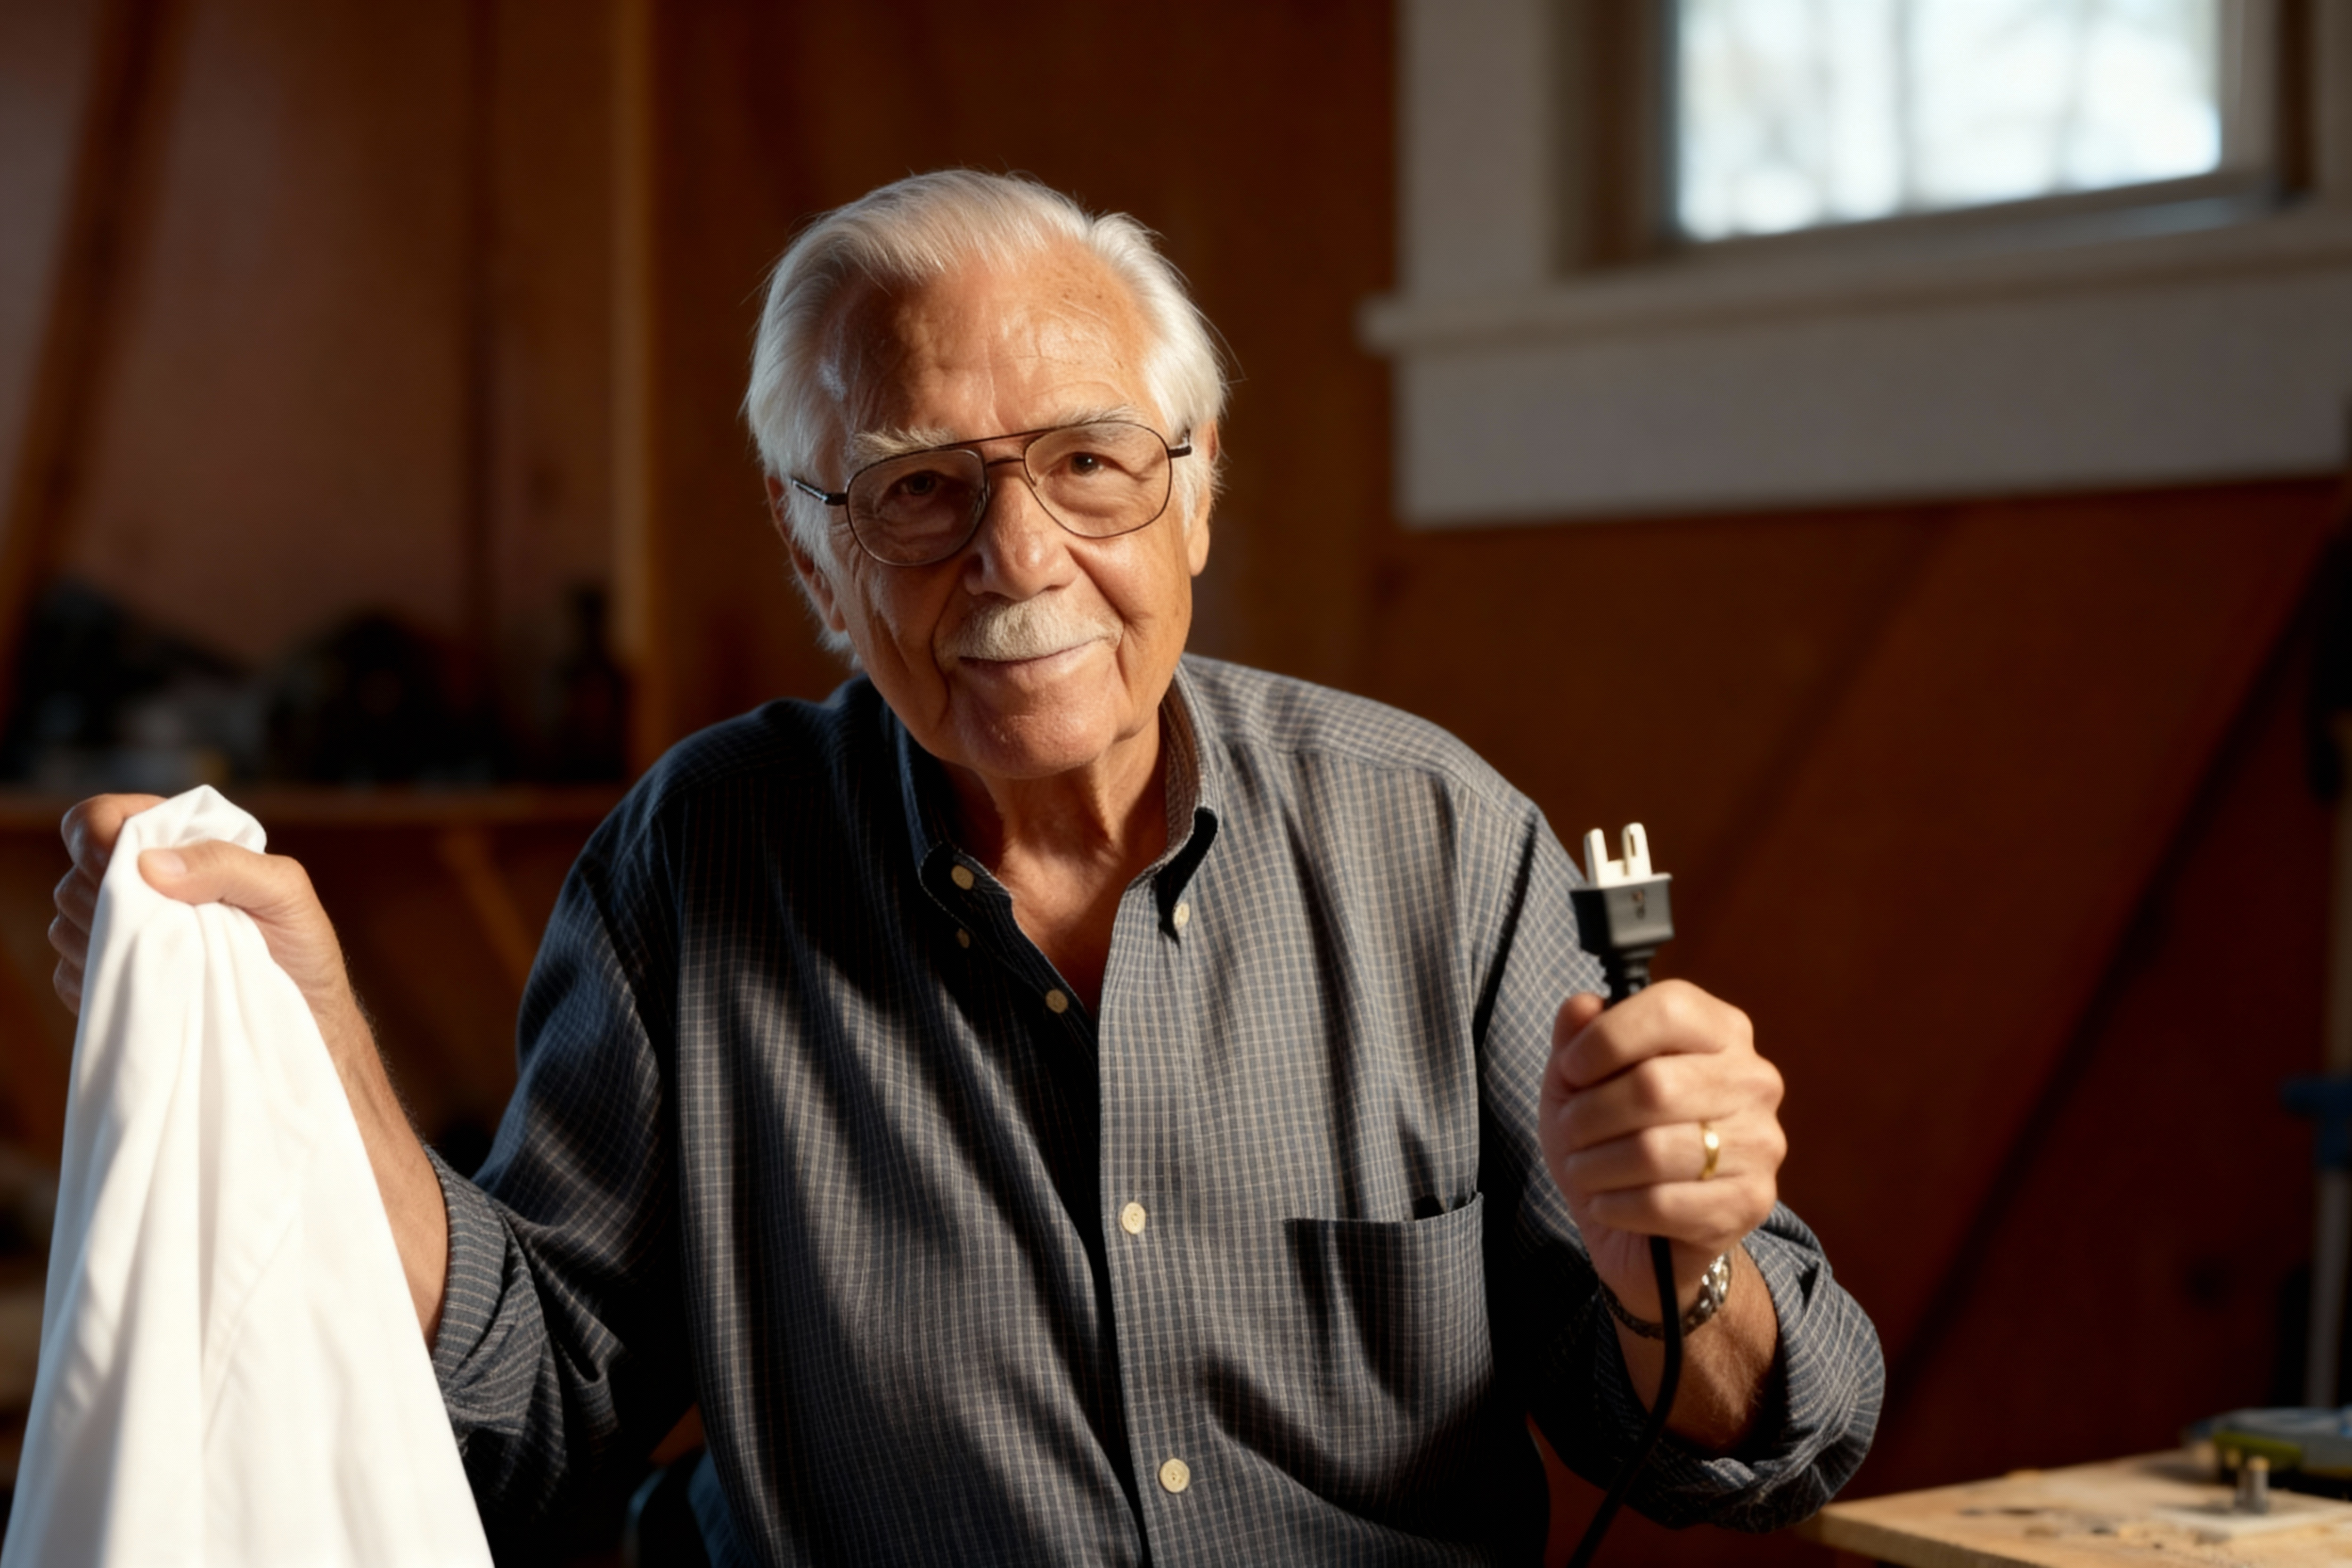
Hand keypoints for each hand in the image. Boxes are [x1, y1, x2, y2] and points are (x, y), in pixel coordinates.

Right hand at [51, 794, 367, 1059]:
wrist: (306, 1024)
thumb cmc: (303, 950)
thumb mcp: (284, 892)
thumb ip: (227, 863)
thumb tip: (149, 864)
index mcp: (176, 847)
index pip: (102, 818)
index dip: (94, 834)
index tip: (118, 863)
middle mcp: (139, 888)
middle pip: (75, 877)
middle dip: (108, 898)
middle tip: (169, 925)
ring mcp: (119, 939)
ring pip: (65, 927)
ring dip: (111, 944)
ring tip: (176, 960)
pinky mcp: (111, 985)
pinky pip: (73, 978)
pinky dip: (108, 984)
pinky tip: (156, 989)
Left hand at [1541, 979, 1784, 1317]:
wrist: (1644, 1232)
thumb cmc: (1612, 1138)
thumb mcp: (1579, 1079)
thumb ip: (1578, 1033)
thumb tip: (1581, 1006)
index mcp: (1721, 1031)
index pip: (1670, 1009)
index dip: (1606, 1038)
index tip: (1571, 1070)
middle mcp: (1753, 1080)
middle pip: (1654, 1085)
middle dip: (1590, 1113)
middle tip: (1571, 1130)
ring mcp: (1760, 1143)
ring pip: (1654, 1150)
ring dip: (1597, 1164)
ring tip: (1582, 1169)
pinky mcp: (1752, 1202)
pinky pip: (1663, 1203)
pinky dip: (1615, 1205)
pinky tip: (1604, 1203)